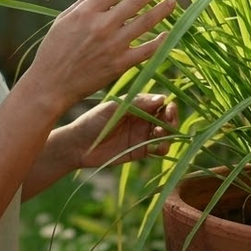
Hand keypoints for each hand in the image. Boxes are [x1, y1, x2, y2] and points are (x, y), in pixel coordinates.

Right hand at [21, 0, 174, 113]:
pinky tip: (168, 34)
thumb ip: (86, 1)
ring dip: (162, 10)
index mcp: (87, 12)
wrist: (51, 84)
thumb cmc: (54, 49)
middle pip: (136, 1)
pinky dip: (159, 42)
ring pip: (145, 23)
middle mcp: (102, 26)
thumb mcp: (64, 19)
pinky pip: (146, 51)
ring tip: (173, 1)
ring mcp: (113, 46)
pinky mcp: (119, 65)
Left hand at [61, 93, 178, 169]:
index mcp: (135, 105)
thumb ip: (136, 104)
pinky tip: (160, 147)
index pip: (158, 102)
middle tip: (170, 120)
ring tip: (159, 134)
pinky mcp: (140, 151)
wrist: (78, 146)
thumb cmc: (92, 122)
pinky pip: (158, 149)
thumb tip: (162, 99)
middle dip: (172, 118)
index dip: (166, 104)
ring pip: (165, 133)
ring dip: (169, 133)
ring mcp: (142, 135)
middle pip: (165, 117)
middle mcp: (142, 119)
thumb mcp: (113, 109)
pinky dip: (164, 147)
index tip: (168, 106)